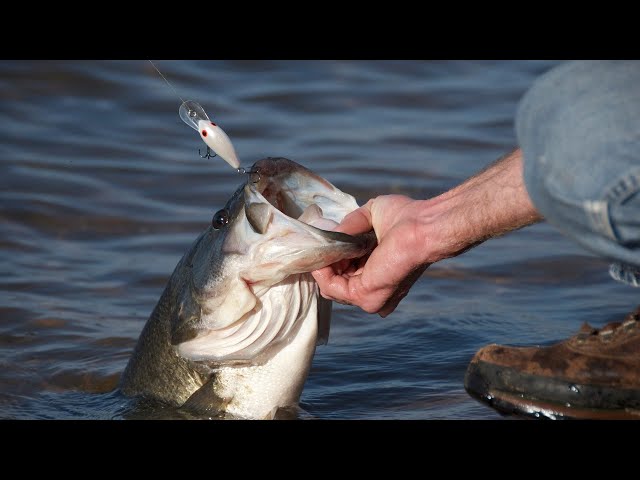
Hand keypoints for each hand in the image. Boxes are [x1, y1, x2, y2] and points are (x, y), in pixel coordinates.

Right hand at [312, 195, 429, 316]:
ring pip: (330, 287)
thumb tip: (329, 234)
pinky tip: (325, 252)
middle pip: (335, 285)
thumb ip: (348, 227)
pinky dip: (321, 270)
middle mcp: (376, 292)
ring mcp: (369, 297)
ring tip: (325, 245)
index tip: (327, 242)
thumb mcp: (370, 215)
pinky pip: (330, 287)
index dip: (333, 260)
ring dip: (322, 264)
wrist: (423, 225)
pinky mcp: (363, 295)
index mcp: (380, 277)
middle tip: (323, 243)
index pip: (346, 278)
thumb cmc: (406, 217)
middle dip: (325, 263)